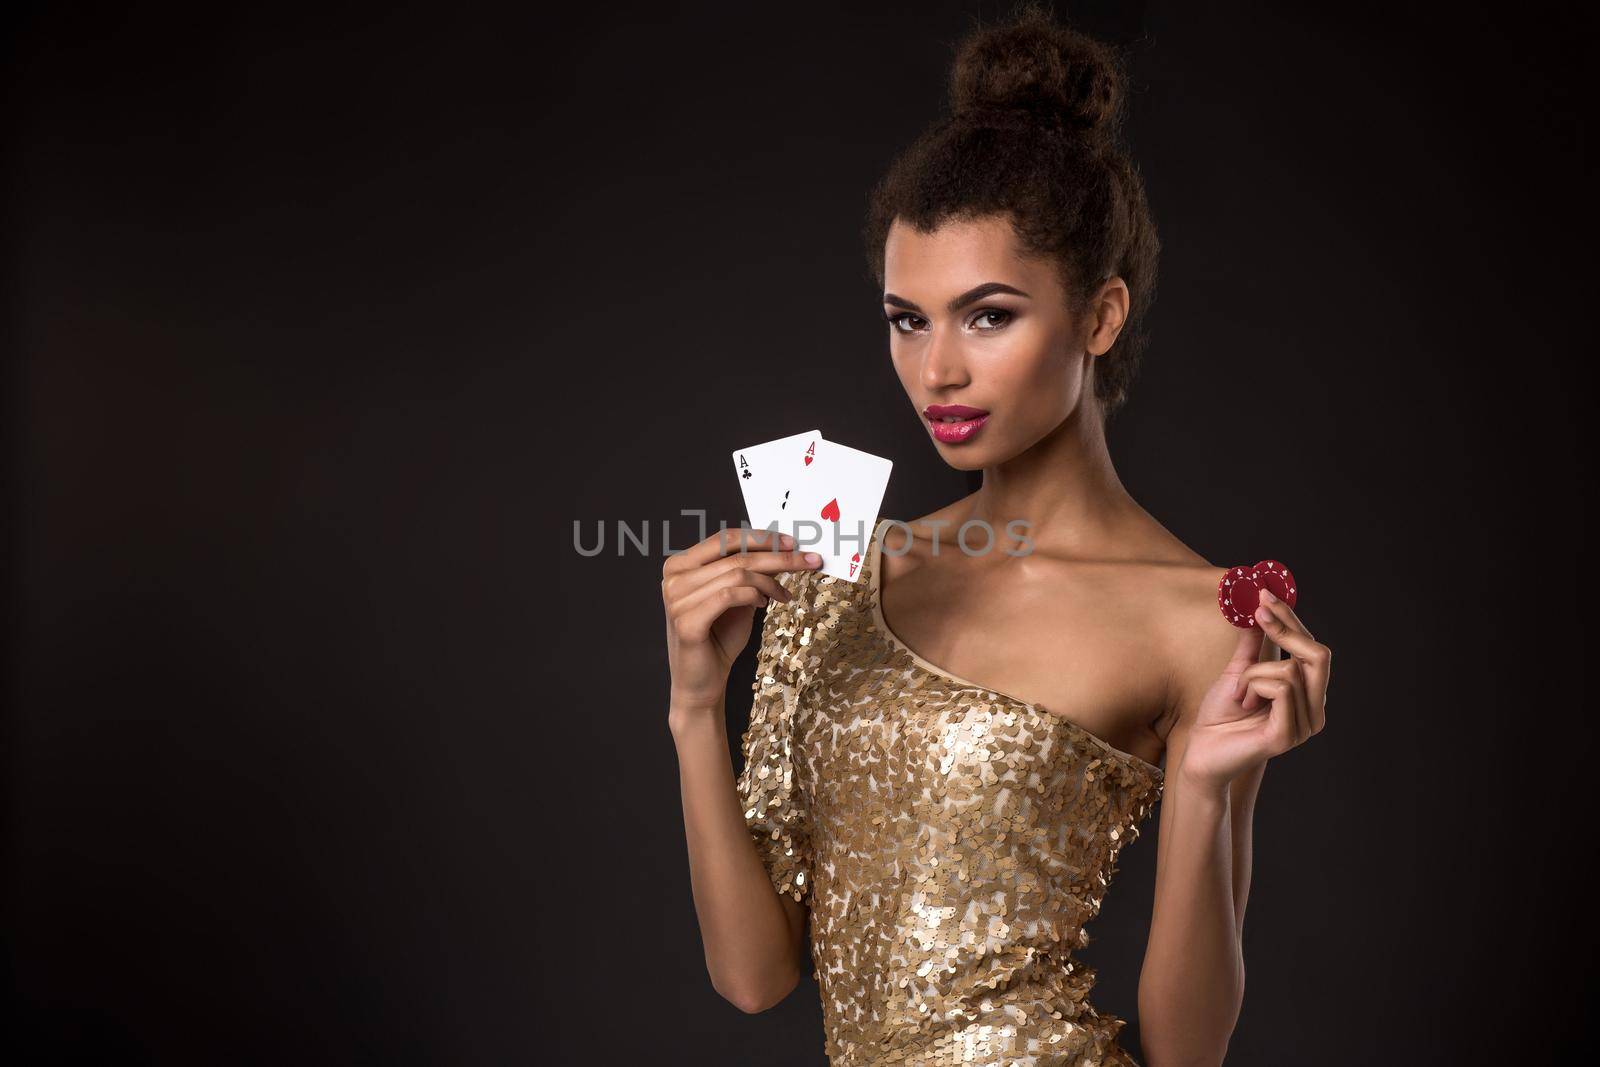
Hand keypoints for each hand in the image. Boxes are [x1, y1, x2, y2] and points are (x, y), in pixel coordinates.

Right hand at [661, 527, 822, 714]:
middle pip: (736, 555)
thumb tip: (782, 549)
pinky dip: (755, 595)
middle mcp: (674, 578)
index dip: (761, 538)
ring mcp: (677, 599)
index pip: (725, 539)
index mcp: (680, 565)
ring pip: (737, 574)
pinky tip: (765, 604)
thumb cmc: (718, 638)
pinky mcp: (686, 622)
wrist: (701, 682)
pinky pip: (730, 595)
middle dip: (778, 556)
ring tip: (784, 594)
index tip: (793, 542)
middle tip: (810, 560)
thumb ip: (750, 573)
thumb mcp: (738, 598)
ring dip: (770, 582)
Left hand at [1178, 589, 1330, 789]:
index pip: (1315, 650)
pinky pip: (1280, 688)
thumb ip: (1254, 644)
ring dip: (1254, 673)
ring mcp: (1304, 726)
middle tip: (1258, 612)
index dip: (1292, 620)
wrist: (1200, 751)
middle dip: (1286, 629)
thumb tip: (1259, 606)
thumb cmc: (1220, 716)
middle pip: (1320, 655)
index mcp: (1308, 696)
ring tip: (1240, 693)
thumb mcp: (1239, 671)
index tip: (1266, 594)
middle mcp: (1314, 711)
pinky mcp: (1287, 735)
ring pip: (1291, 669)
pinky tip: (1242, 702)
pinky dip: (1253, 686)